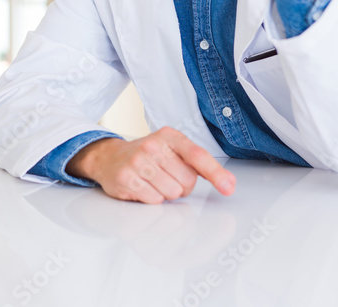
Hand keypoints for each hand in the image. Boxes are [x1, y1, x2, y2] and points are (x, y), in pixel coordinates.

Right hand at [66, 127, 235, 203]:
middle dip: (181, 186)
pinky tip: (142, 188)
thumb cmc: (147, 156)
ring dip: (166, 193)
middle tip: (166, 177)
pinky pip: (154, 200)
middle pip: (187, 181)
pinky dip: (151, 198)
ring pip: (171, 193)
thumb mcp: (172, 150)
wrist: (108, 157)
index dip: (215, 173)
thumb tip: (229, 182)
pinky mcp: (125, 178)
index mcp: (170, 136)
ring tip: (153, 182)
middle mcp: (153, 145)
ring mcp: (137, 161)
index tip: (228, 187)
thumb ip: (199, 164)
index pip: (197, 155)